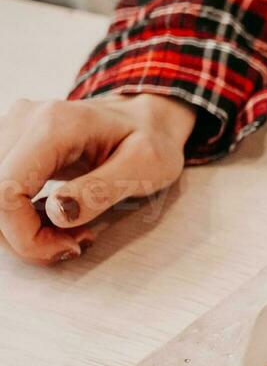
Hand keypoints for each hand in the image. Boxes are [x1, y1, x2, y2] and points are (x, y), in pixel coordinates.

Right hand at [0, 94, 195, 264]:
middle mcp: (23, 120)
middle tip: (72, 244)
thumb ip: (102, 190)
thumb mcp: (146, 167)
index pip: (5, 190)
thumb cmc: (152, 140)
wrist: (145, 118)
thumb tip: (58, 213)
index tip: (68, 247)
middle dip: (23, 236)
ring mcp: (10, 129)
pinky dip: (16, 216)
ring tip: (68, 230)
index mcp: (56, 125)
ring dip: (19, 228)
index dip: (24, 234)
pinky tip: (54, 217)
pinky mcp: (8, 143)